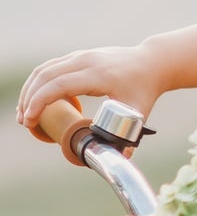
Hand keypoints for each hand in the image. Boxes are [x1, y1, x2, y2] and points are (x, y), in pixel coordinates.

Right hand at [17, 44, 162, 141]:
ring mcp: (81, 55)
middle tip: (25, 123)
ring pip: (44, 69)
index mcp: (99, 74)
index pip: (60, 84)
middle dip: (29, 99)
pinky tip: (33, 99)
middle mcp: (86, 61)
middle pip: (46, 76)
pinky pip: (50, 66)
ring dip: (30, 90)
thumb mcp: (139, 111)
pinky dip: (38, 82)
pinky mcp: (78, 56)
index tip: (30, 120)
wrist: (153, 62)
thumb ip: (129, 136)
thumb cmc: (145, 88)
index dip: (40, 102)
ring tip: (25, 114)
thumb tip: (120, 159)